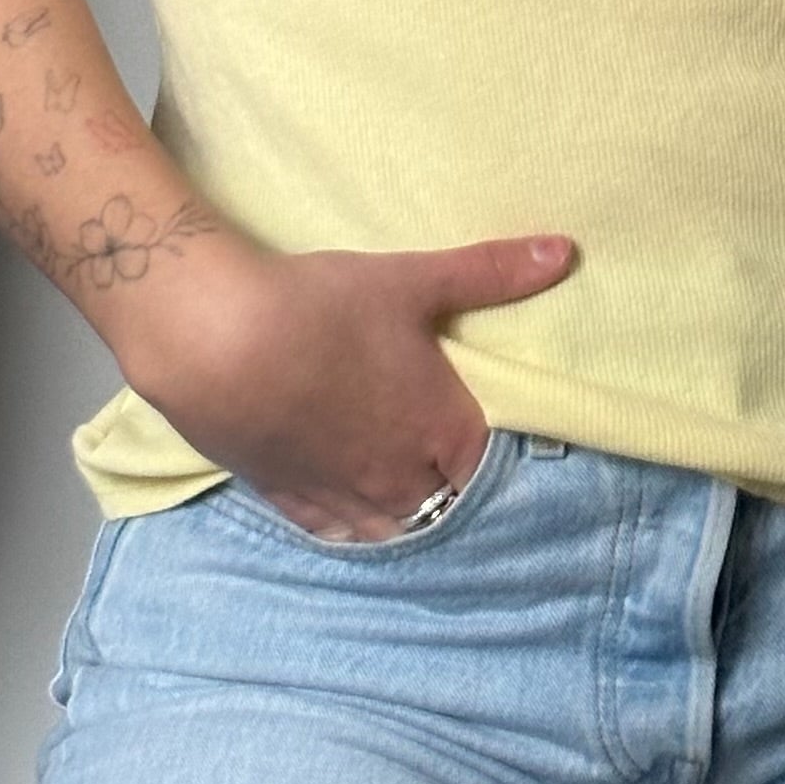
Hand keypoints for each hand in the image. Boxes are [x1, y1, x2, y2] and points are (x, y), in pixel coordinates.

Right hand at [113, 230, 579, 543]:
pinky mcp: (288, 501)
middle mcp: (399, 480)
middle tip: (445, 461)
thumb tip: (565, 250)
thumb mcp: (414, 281)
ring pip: (391, 529)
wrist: (219, 340)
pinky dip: (350, 526)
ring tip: (406, 492)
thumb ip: (491, 272)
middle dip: (449, 488)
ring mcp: (342, 498)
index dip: (492, 453)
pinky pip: (334, 533)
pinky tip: (351, 514)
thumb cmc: (322, 307)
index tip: (490, 438)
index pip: (490, 467)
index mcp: (442, 432)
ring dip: (404, 514)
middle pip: (443, 505)